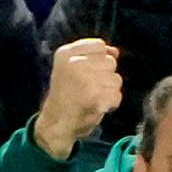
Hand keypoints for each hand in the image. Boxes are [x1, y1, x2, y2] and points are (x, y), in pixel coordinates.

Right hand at [35, 38, 123, 160]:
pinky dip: (110, 104)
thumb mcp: (70, 68)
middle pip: (110, 62)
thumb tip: (114, 51)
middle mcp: (74, 63)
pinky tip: (96, 107)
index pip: (100, 46)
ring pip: (116, 79)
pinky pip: (116, 95)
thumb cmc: (65, 96)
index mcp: (66, 54)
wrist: (54, 125)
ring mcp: (85, 79)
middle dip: (104, 77)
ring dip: (108, 91)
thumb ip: (92, 56)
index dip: (99, 61)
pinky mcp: (95, 96)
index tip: (86, 75)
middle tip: (87, 90)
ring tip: (91, 98)